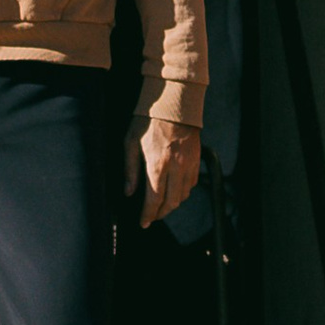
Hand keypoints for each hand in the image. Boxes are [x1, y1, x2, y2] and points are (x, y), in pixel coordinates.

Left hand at [124, 113, 201, 230]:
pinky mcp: (196, 159)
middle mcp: (176, 167)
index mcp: (157, 164)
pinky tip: (174, 191)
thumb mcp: (130, 142)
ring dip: (172, 204)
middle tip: (151, 217)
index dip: (148, 215)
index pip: (154, 200)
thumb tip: (129, 191)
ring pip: (183, 195)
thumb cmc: (148, 120)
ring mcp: (188, 164)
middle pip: (171, 202)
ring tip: (161, 206)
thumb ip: (130, 170)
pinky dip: (183, 192)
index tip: (143, 222)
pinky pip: (192, 184)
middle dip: (160, 213)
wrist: (172, 102)